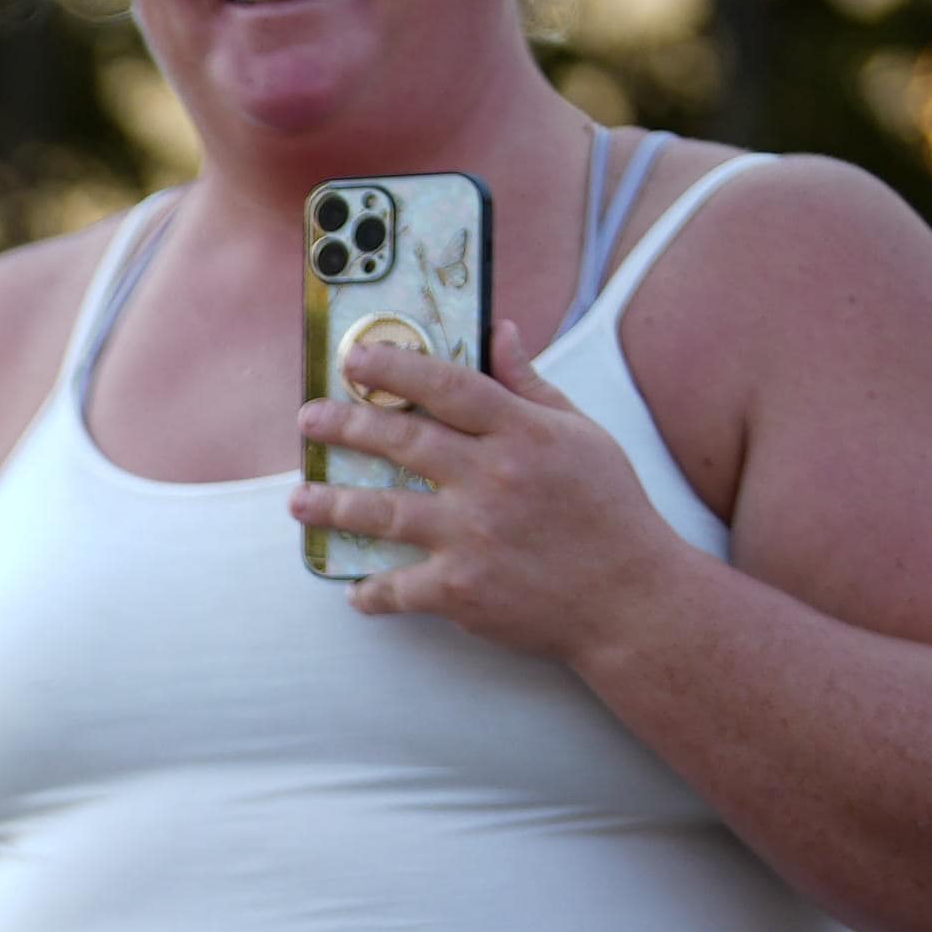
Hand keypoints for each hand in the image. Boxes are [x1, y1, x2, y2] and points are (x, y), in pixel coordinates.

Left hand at [299, 330, 673, 668]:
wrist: (632, 600)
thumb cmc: (609, 511)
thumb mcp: (581, 435)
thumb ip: (531, 385)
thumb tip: (499, 332)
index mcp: (524, 434)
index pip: (448, 385)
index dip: (395, 366)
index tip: (354, 358)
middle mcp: (493, 479)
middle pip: (402, 441)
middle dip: (345, 425)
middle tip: (308, 419)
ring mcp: (473, 536)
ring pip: (381, 512)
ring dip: (331, 504)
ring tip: (299, 499)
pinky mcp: (462, 591)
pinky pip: (396, 588)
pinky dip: (370, 592)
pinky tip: (353, 589)